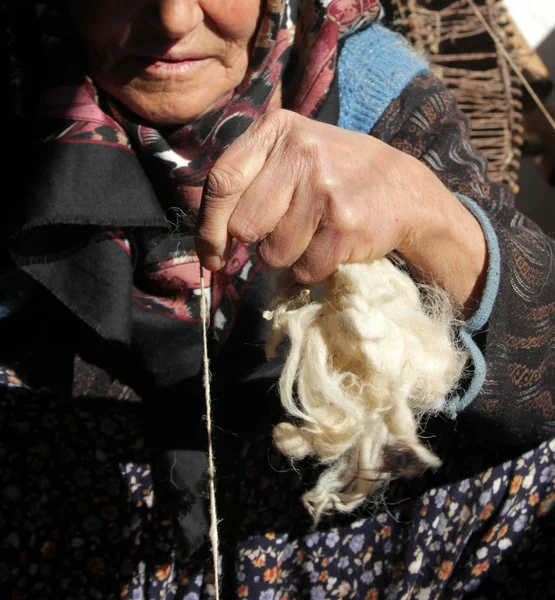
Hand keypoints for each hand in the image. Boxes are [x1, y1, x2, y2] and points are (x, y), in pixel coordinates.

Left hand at [196, 109, 486, 315]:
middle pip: (243, 226)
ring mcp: (324, 189)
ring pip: (272, 254)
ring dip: (287, 257)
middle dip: (257, 243)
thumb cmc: (336, 175)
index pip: (221, 182)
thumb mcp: (293, 153)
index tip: (211, 255)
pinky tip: (332, 246)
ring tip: (314, 234)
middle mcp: (300, 152)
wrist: (405, 189)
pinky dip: (312, 269)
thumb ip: (250, 180)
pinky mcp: (344, 225)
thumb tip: (208, 240)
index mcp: (278, 129)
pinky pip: (303, 270)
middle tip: (283, 234)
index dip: (208, 227)